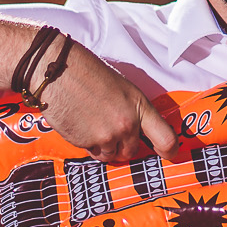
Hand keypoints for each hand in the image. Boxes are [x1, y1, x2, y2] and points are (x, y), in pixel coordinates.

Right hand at [37, 42, 180, 162]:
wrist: (56, 71)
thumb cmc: (87, 73)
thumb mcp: (121, 88)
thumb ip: (132, 111)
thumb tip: (136, 130)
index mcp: (140, 106)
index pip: (166, 137)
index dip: (169, 150)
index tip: (169, 153)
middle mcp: (127, 125)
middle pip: (132, 152)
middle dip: (122, 146)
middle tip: (109, 130)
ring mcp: (107, 136)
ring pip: (110, 156)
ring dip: (103, 147)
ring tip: (91, 123)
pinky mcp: (86, 143)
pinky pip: (92, 153)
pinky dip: (87, 144)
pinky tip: (80, 125)